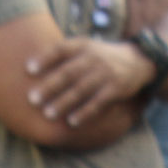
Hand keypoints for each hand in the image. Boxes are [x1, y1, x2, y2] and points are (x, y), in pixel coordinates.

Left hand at [26, 36, 154, 128]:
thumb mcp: (86, 48)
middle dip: (50, 86)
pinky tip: (71, 121)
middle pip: (68, 72)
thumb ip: (64, 55)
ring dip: (63, 102)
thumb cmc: (101, 57)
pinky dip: (84, 113)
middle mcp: (94, 58)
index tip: (28, 69)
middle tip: (32, 99)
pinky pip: (98, 103)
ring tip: (47, 113)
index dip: (45, 58)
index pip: (61, 49)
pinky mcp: (116, 89)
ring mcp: (106, 73)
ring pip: (81, 90)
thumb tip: (29, 66)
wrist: (139, 60)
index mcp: (83, 46)